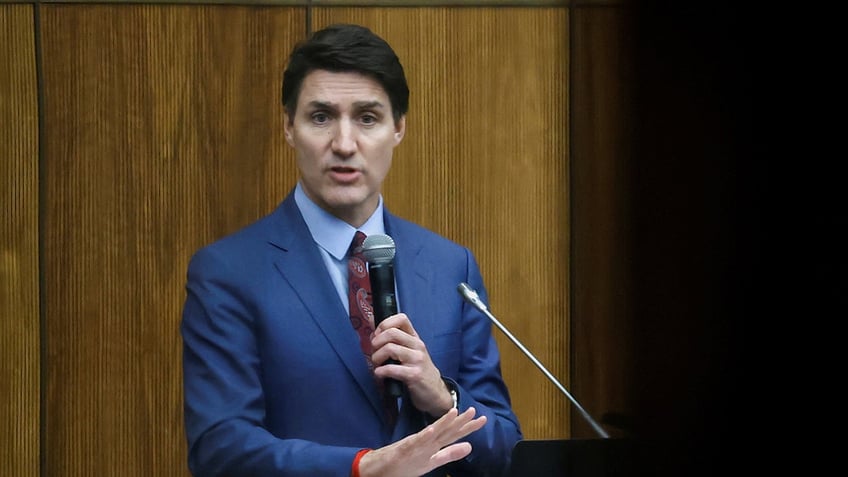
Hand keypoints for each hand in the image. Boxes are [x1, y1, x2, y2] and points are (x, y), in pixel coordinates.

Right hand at [358, 407, 486, 476]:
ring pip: (432, 432)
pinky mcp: (404, 448)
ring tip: (455, 412)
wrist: (379, 468)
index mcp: (434, 444)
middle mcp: (427, 441)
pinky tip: (432, 429)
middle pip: (447, 431)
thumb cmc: (405, 464)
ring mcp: (416, 444)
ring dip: (443, 422)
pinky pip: (415, 442)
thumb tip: (470, 446)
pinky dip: (424, 435)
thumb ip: (449, 454)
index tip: (482, 419)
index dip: (468, 427)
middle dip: (461, 422)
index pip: (454, 434)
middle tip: (475, 411)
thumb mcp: (431, 462)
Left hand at [371, 313, 453, 415]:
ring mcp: (417, 360)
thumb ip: (393, 339)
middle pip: (392, 332)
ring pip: (390, 348)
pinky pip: (392, 369)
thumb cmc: (417, 370)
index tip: (377, 335)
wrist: (434, 391)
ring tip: (376, 364)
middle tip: (374, 351)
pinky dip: (380, 371)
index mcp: (414, 338)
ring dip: (377, 357)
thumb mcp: (409, 351)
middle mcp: (417, 346)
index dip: (384, 323)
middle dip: (376, 342)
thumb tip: (372, 323)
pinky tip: (379, 374)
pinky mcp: (414, 375)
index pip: (401, 319)